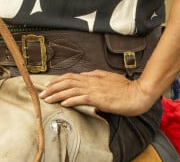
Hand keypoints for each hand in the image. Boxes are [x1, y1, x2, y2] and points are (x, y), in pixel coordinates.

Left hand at [39, 70, 156, 116]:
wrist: (137, 94)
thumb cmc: (125, 88)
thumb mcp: (108, 77)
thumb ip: (95, 76)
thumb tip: (83, 75)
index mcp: (93, 77)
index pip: (71, 77)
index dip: (58, 80)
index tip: (48, 84)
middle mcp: (91, 82)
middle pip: (67, 82)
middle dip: (53, 87)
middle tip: (42, 93)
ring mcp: (95, 90)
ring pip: (71, 90)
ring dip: (57, 94)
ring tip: (47, 99)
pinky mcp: (99, 99)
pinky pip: (82, 99)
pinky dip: (71, 100)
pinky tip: (63, 103)